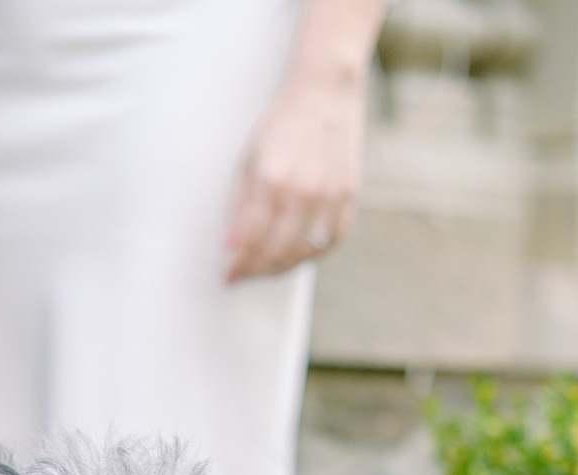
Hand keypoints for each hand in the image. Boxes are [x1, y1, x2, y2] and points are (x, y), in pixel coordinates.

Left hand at [225, 68, 365, 280]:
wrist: (324, 96)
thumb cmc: (280, 128)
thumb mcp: (248, 162)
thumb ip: (240, 207)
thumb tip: (230, 247)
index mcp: (272, 181)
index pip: (252, 240)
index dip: (238, 264)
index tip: (228, 276)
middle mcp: (304, 190)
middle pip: (278, 252)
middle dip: (257, 271)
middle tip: (246, 275)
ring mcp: (331, 193)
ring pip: (306, 251)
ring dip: (284, 267)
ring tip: (268, 269)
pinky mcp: (349, 193)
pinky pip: (334, 239)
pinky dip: (315, 254)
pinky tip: (299, 255)